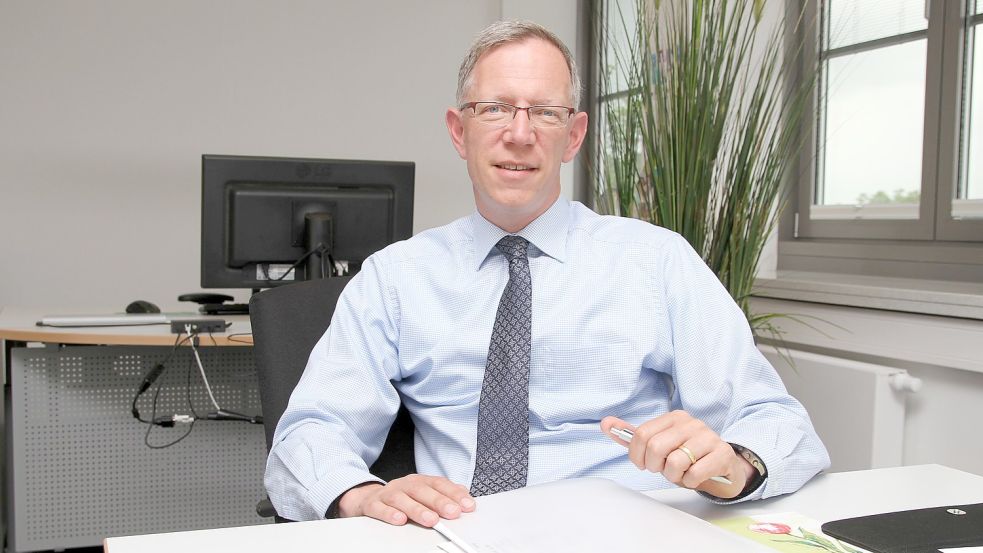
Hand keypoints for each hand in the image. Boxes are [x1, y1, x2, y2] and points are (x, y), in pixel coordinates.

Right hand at [337, 474, 475, 526]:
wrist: (366, 499)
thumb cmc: (401, 498)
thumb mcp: (422, 494)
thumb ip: (443, 494)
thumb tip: (465, 497)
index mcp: (419, 481)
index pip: (439, 484)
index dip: (454, 494)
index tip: (468, 506)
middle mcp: (404, 485)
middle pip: (422, 490)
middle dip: (439, 501)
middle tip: (453, 513)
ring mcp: (388, 493)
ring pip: (402, 499)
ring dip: (417, 509)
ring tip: (431, 520)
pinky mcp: (372, 504)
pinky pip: (379, 508)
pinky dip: (389, 514)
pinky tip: (399, 520)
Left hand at [601, 411, 755, 498]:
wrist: (722, 467)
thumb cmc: (686, 457)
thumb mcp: (659, 446)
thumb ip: (632, 436)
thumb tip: (605, 423)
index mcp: (673, 417)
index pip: (641, 434)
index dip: (636, 455)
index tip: (643, 464)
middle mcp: (691, 423)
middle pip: (656, 447)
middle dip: (655, 466)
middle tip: (663, 470)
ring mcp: (708, 437)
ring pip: (676, 462)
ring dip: (674, 476)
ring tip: (681, 473)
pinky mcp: (722, 454)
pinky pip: (695, 473)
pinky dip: (690, 481)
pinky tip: (695, 477)